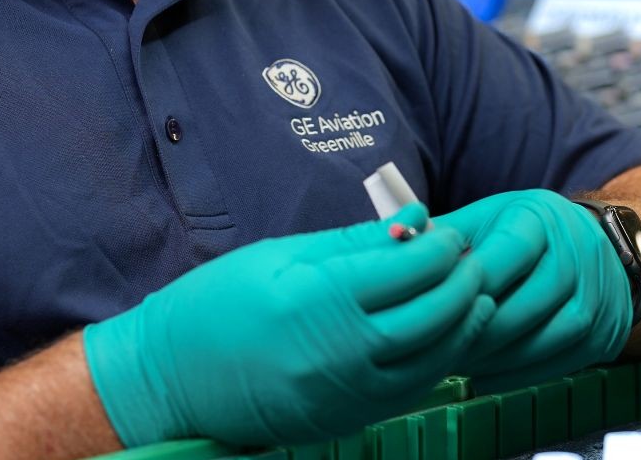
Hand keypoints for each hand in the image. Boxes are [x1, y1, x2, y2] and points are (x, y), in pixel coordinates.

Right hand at [84, 204, 494, 446]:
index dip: (442, 247)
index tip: (448, 230)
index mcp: (318, 299)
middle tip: (469, 258)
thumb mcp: (280, 256)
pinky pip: (409, 391)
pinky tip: (442, 336)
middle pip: (434, 315)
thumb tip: (417, 220)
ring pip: (433, 360)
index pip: (411, 269)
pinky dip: (436, 360)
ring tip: (471, 295)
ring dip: (463, 326)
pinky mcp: (344, 420)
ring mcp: (344, 394)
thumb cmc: (215, 306)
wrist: (168, 379)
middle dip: (464, 282)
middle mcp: (337, 352)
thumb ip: (355, 242)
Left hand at [429, 190, 631, 392]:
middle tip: (438, 347)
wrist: (601, 246)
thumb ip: (444, 236)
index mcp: (538, 219)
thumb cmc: (527, 232)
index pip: (502, 258)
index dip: (466, 289)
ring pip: (542, 339)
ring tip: (459, 362)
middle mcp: (575, 254)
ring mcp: (596, 296)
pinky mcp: (604, 333)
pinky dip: (517, 374)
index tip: (433, 308)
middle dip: (476, 332)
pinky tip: (487, 374)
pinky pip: (557, 363)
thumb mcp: (487, 217)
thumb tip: (395, 246)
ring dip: (496, 359)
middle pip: (522, 306)